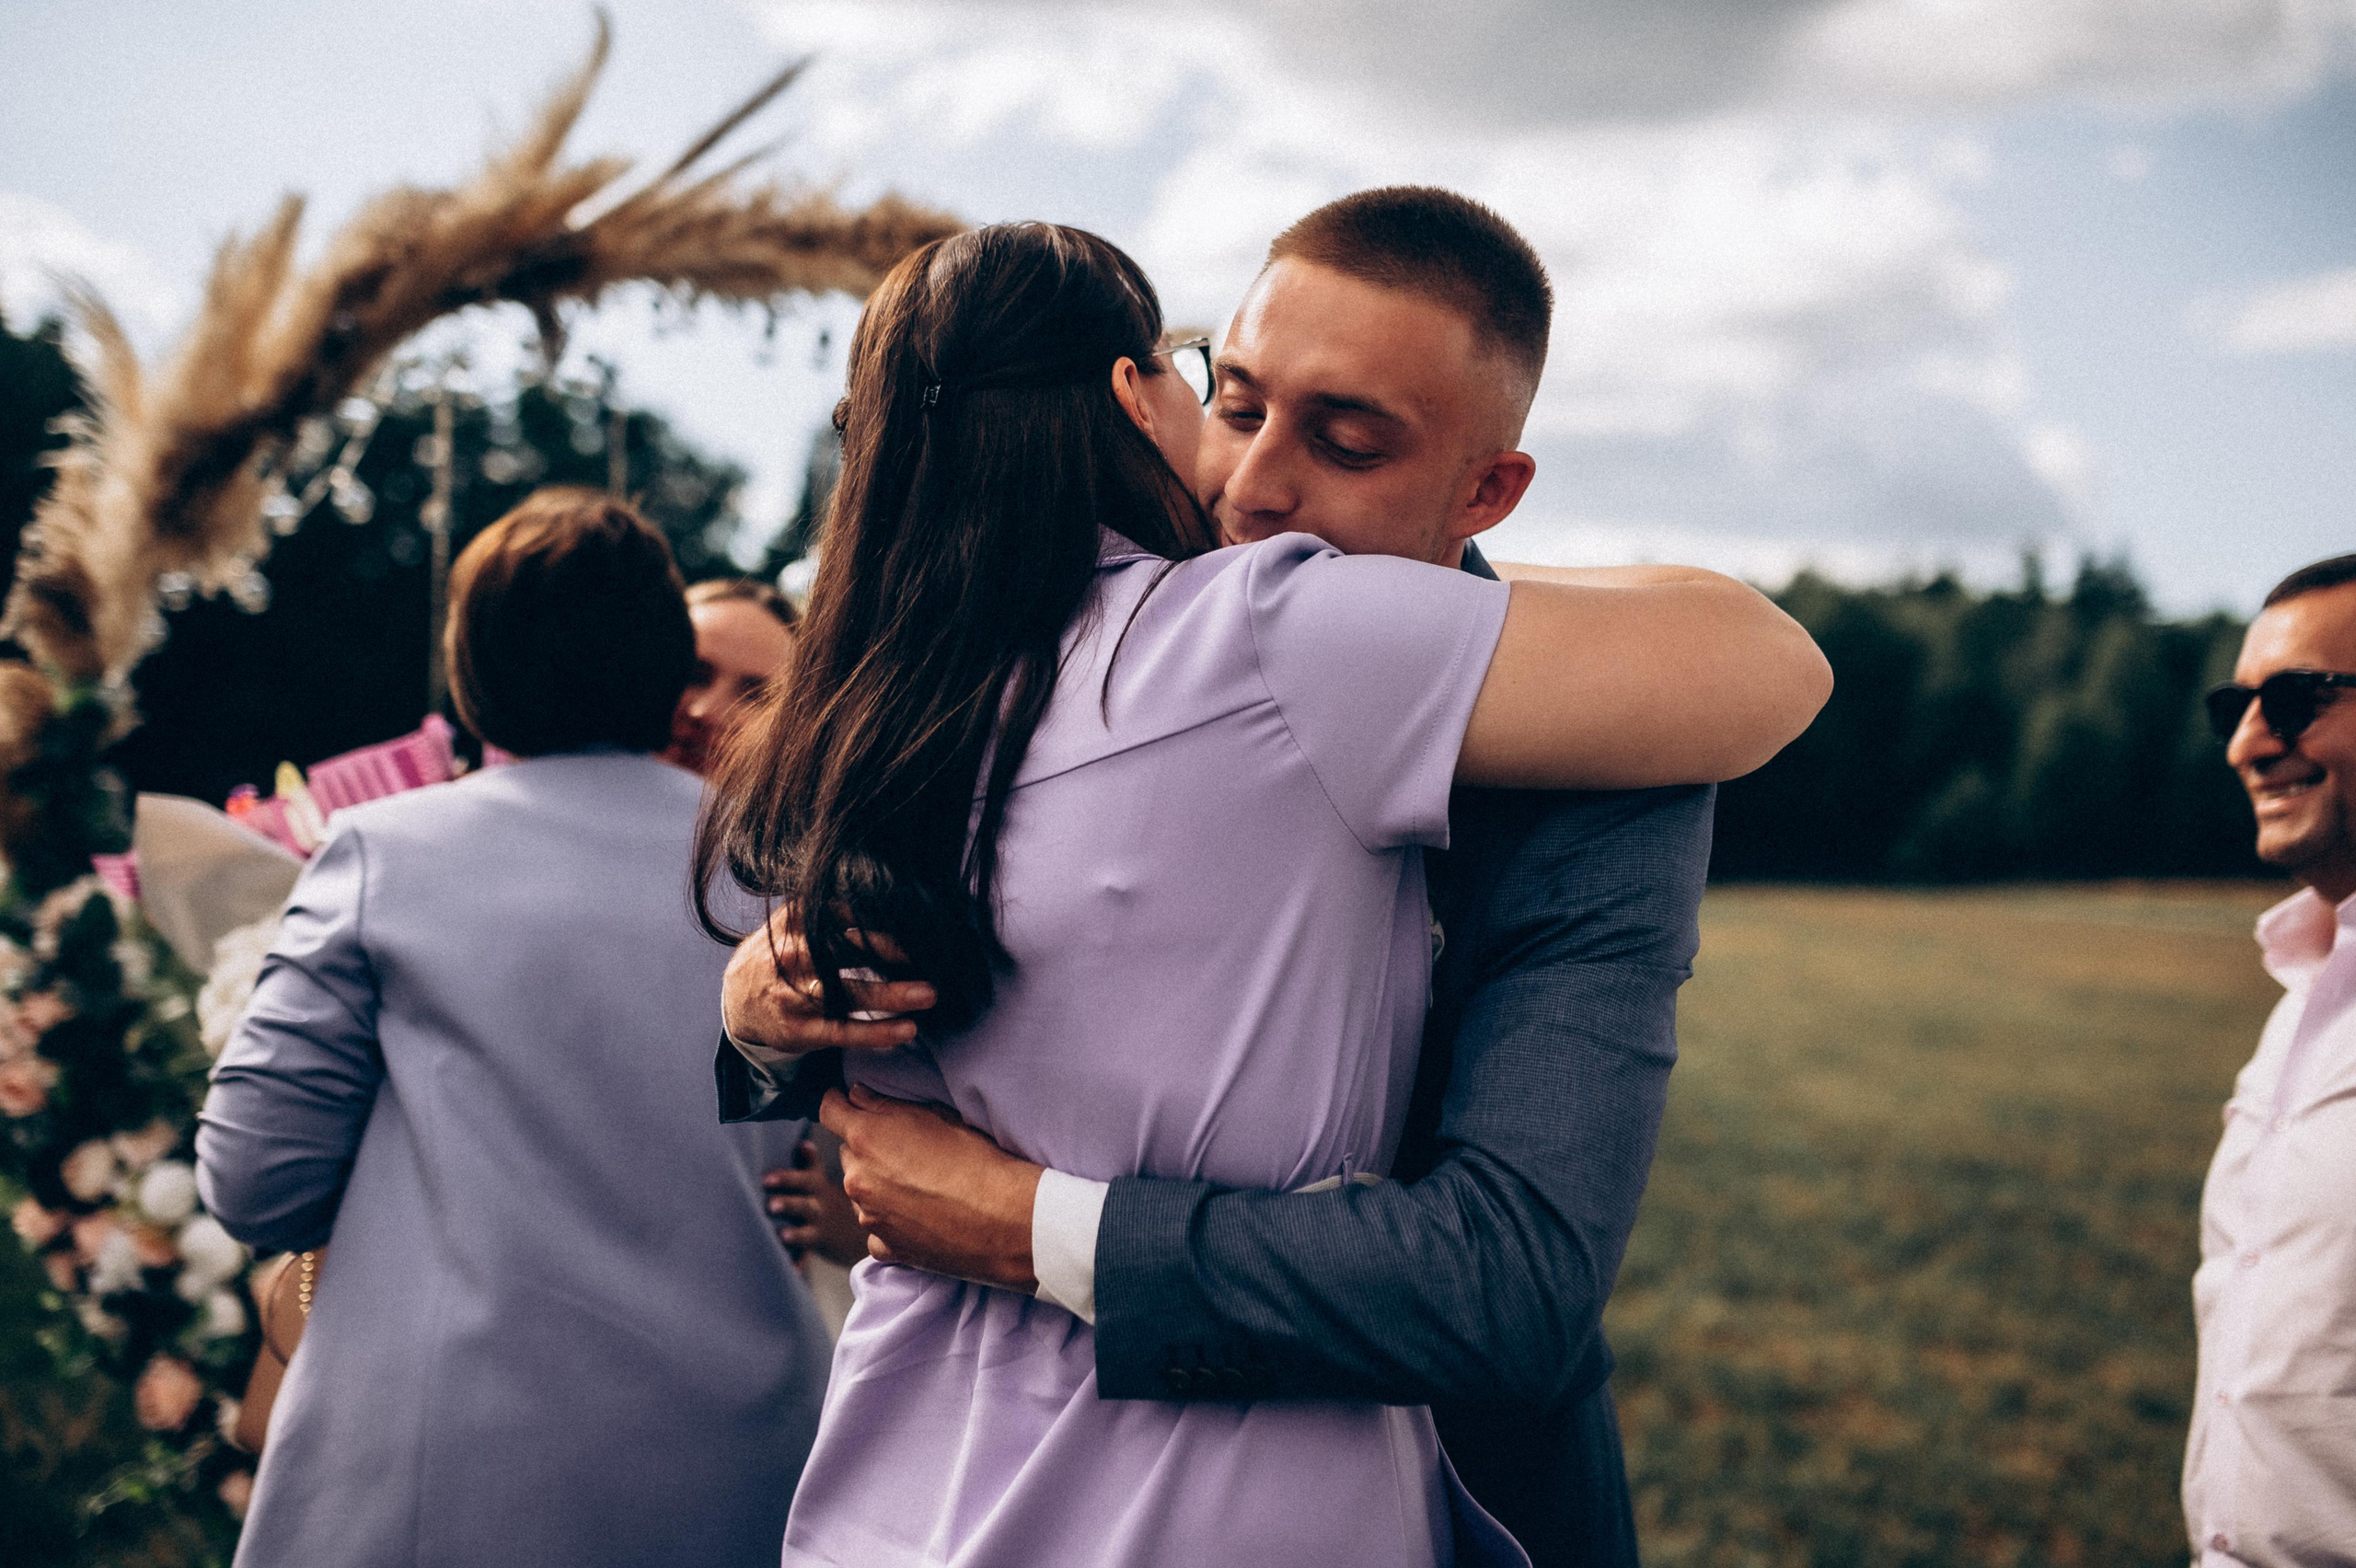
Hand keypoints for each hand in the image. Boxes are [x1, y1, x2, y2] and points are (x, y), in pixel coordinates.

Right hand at [721, 910, 935, 1055]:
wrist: (735, 1001)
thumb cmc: (779, 955)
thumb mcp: (794, 923)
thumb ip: (831, 910)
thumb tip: (887, 898)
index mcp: (796, 922)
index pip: (843, 914)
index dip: (881, 917)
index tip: (916, 920)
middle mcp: (793, 956)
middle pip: (848, 951)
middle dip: (891, 952)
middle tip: (932, 955)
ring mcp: (794, 994)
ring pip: (848, 993)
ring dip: (891, 994)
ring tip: (928, 994)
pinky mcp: (799, 1029)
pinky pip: (842, 1031)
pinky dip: (876, 1032)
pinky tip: (905, 1030)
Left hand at [763, 1137, 868, 1266]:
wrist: (862, 1230)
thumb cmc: (831, 1200)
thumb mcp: (824, 1180)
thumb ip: (810, 1164)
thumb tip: (801, 1143)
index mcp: (817, 1188)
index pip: (803, 1179)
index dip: (786, 1178)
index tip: (766, 1179)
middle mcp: (820, 1206)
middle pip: (803, 1204)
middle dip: (788, 1203)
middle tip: (770, 1205)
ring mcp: (821, 1228)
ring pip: (807, 1231)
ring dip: (795, 1233)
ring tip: (782, 1235)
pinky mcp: (819, 1246)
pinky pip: (808, 1257)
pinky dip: (799, 1264)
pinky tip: (791, 1271)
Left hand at [820, 1085, 1040, 1293]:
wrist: (1004, 1220)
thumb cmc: (977, 1161)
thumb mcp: (937, 1117)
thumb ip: (886, 1105)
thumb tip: (858, 1096)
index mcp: (866, 1138)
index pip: (828, 1111)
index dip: (836, 1103)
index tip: (844, 1102)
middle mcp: (857, 1178)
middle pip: (847, 1153)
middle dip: (866, 1147)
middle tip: (902, 1149)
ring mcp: (868, 1217)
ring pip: (860, 1192)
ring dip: (878, 1185)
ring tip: (919, 1185)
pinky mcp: (884, 1247)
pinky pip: (876, 1227)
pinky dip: (891, 1220)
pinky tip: (922, 1215)